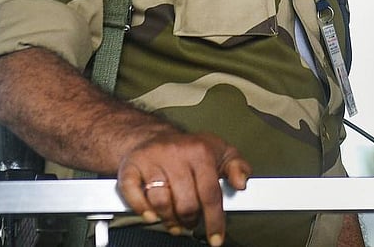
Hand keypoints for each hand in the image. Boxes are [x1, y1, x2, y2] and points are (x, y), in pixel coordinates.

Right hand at [116, 128, 251, 245]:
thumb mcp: (220, 151)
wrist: (153, 136)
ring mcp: (152, 160)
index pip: (210, 193)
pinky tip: (152, 214)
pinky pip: (134, 196)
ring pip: (161, 203)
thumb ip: (236, 165)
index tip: (216, 237)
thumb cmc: (189, 149)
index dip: (214, 220)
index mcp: (200, 150)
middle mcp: (175, 153)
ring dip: (169, 220)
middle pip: (186, 203)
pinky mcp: (131, 167)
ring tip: (174, 219)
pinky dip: (143, 210)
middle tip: (191, 220)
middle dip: (191, 220)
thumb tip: (242, 182)